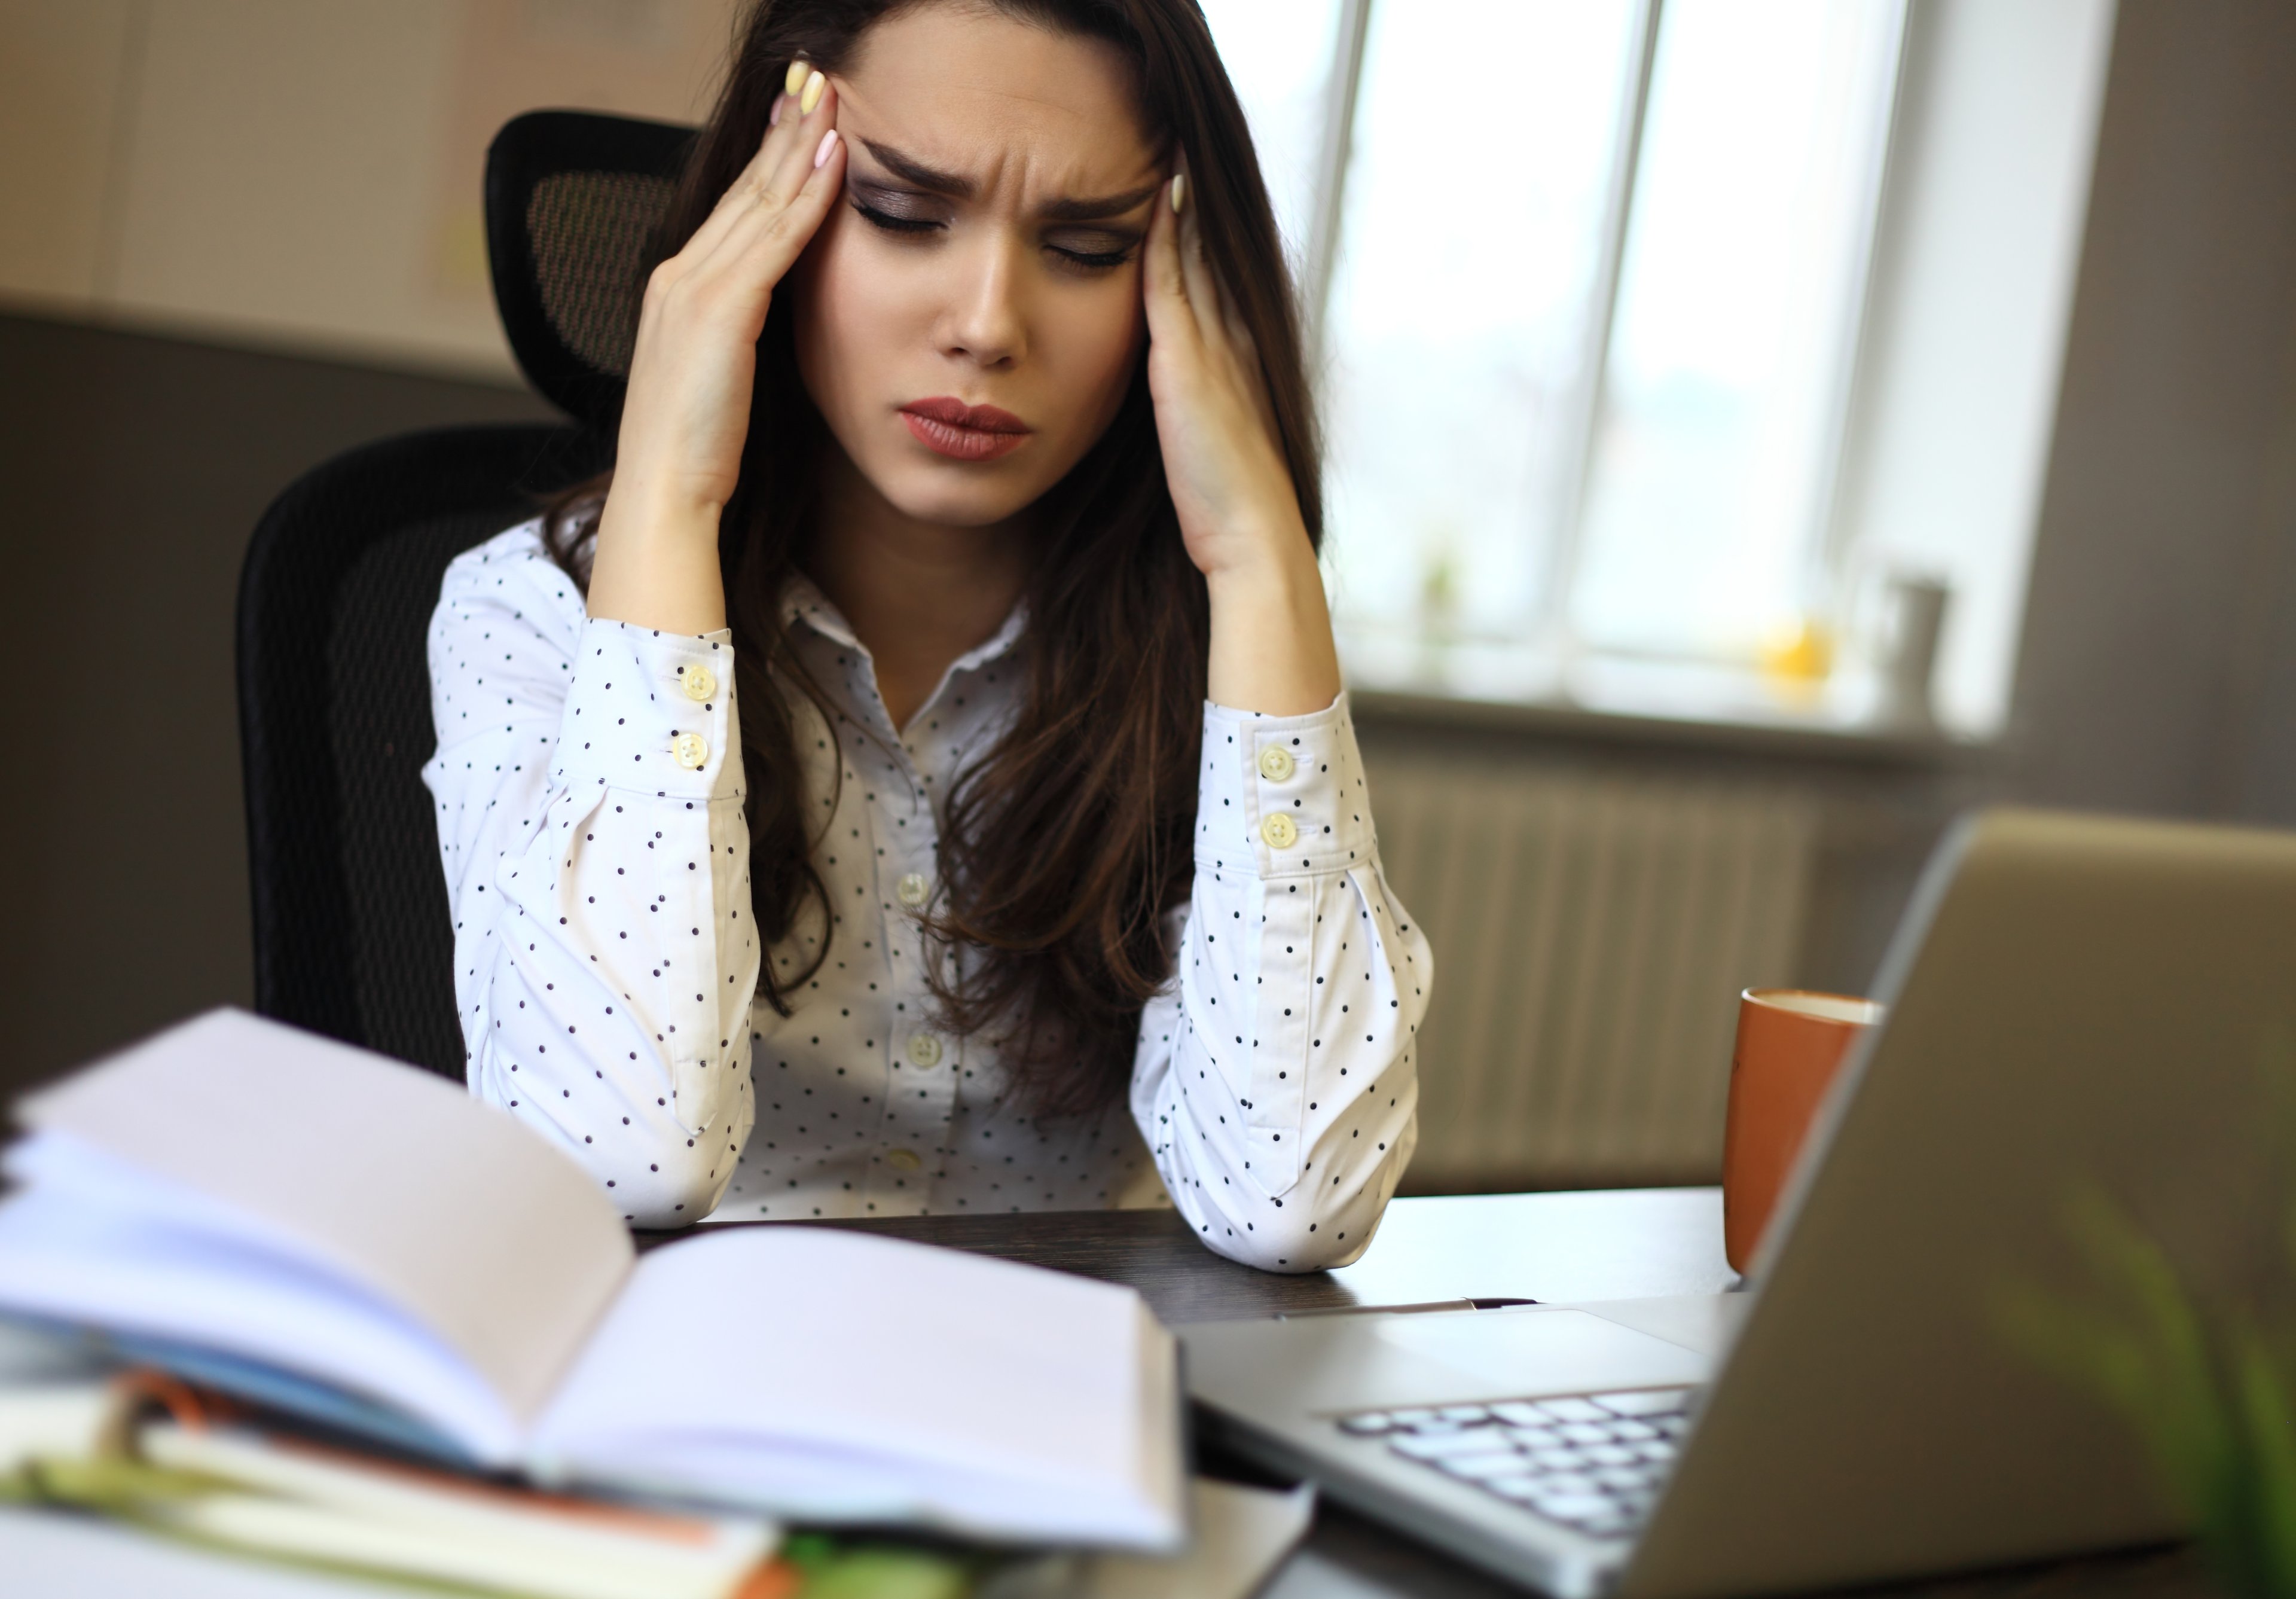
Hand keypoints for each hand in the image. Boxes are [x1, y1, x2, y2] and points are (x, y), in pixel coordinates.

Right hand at [589, 68, 845, 632]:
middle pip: (743, 187)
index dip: (768, 159)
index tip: (800, 116)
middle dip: (783, 129)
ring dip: (799, 144)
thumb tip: (774, 321)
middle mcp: (679, 277)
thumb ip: (741, 339)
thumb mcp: (721, 381)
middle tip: (817, 80)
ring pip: (759, 200)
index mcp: (677, 293)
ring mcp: (694, 289)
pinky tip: (833, 160)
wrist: (665, 494)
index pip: (733, 209)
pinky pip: (774, 239)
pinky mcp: (719, 311)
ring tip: (832, 98)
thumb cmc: (695, 456)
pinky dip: (806, 195)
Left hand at [1142, 170, 1340, 713]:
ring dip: (1184, 212)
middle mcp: (1233, 353)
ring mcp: (1215, 355)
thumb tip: (1186, 432)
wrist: (1254, 543)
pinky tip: (1157, 202)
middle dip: (1198, 216)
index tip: (1188, 206)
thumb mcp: (1209, 464)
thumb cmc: (1226, 522)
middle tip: (1183, 156)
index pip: (1216, 297)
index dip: (1202, 251)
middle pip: (1212, 267)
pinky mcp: (1189, 365)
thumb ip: (1198, 431)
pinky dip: (1164, 242)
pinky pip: (1172, 286)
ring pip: (1196, 265)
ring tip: (1172, 157)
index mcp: (1239, 375)